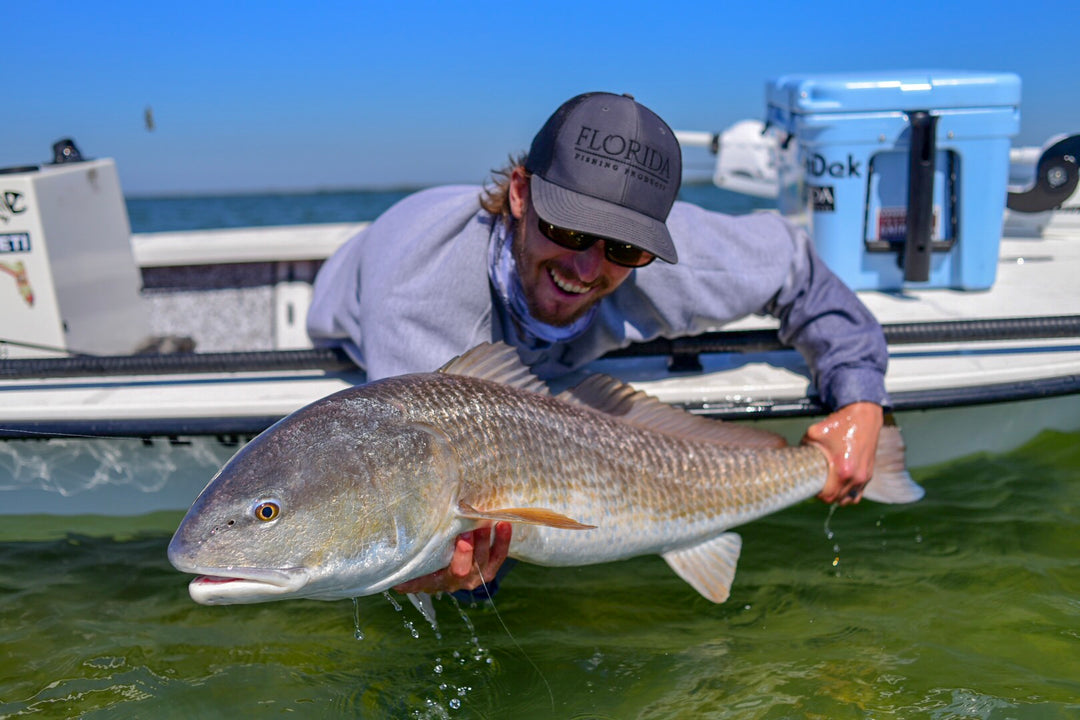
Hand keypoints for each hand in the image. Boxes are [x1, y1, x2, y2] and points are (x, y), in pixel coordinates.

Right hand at [394, 522, 511, 593]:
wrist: (450, 572)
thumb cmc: (428, 565)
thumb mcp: (415, 570)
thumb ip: (407, 574)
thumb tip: (393, 581)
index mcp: (436, 582)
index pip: (435, 579)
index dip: (439, 568)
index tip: (450, 545)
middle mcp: (458, 582)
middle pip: (464, 568)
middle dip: (466, 550)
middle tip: (466, 529)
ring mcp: (477, 576)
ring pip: (483, 561)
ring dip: (485, 541)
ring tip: (486, 521)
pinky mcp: (491, 568)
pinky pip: (499, 556)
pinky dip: (503, 541)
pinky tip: (504, 524)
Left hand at [802, 402, 882, 504]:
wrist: (863, 415)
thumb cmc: (841, 423)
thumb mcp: (814, 433)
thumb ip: (803, 447)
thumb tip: (794, 455)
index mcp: (843, 470)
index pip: (828, 496)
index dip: (818, 495)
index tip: (811, 488)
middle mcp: (856, 476)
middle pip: (838, 499)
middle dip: (826, 495)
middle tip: (817, 486)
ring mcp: (864, 476)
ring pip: (850, 499)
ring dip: (838, 496)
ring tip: (829, 487)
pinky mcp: (869, 473)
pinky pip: (858, 493)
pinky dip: (849, 493)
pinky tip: (841, 486)